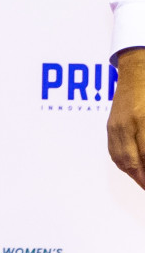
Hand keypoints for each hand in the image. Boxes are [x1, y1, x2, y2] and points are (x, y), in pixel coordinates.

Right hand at [108, 47, 144, 187]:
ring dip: (134, 174)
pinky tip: (134, 169)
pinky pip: (114, 151)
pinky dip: (124, 163)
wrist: (137, 70)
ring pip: (121, 159)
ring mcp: (115, 125)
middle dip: (143, 179)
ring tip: (144, 183)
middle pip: (132, 162)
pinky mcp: (111, 125)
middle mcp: (126, 124)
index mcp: (142, 120)